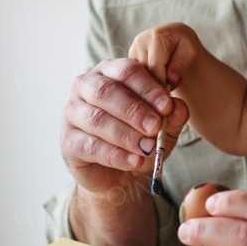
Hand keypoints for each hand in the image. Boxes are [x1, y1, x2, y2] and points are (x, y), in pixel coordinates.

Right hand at [61, 58, 188, 195]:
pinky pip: (89, 145)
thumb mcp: (162, 127)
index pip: (127, 70)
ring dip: (124, 134)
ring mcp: (72, 113)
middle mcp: (86, 87)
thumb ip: (172, 116)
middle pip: (106, 90)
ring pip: (96, 118)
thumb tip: (178, 107)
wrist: (120, 175)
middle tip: (154, 126)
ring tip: (147, 147)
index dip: (148, 87)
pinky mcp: (68, 141)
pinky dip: (114, 154)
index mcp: (110, 72)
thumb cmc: (140, 139)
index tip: (166, 105)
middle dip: (133, 109)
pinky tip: (133, 161)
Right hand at [128, 22, 199, 92]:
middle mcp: (140, 41)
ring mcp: (132, 50)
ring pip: (138, 77)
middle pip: (145, 72)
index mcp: (156, 36)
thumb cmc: (183, 44)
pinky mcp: (128, 60)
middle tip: (171, 88)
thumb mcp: (189, 52)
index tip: (169, 96)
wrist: (173, 37)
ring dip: (152, 85)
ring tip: (166, 81)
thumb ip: (180, 64)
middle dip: (157, 85)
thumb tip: (171, 79)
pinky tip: (157, 80)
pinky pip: (134, 77)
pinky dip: (146, 82)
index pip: (155, 66)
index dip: (163, 84)